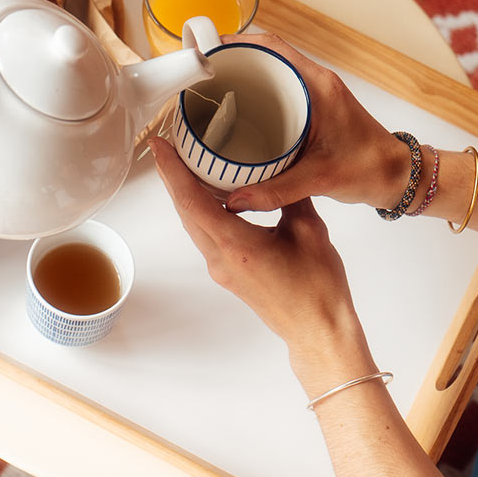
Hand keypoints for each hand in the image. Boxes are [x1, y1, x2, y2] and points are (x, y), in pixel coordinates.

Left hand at [150, 138, 372, 385]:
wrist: (318, 330)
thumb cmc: (317, 287)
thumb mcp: (310, 230)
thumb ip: (289, 195)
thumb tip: (282, 167)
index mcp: (236, 245)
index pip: (192, 202)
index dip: (172, 171)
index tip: (159, 146)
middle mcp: (220, 258)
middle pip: (185, 211)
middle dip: (172, 176)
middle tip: (167, 146)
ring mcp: (221, 268)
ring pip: (194, 224)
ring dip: (185, 194)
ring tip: (183, 163)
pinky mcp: (228, 273)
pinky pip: (206, 235)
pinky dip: (201, 211)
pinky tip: (210, 195)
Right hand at [218, 34, 409, 213]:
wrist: (398, 177)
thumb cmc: (370, 169)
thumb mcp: (320, 179)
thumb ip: (275, 191)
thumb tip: (233, 201)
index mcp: (317, 86)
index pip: (272, 47)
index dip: (237, 43)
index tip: (208, 49)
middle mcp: (314, 83)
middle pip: (266, 56)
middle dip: (232, 61)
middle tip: (199, 76)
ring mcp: (314, 95)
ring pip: (271, 74)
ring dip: (243, 78)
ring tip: (210, 94)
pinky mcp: (313, 110)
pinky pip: (278, 92)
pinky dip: (256, 97)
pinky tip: (236, 117)